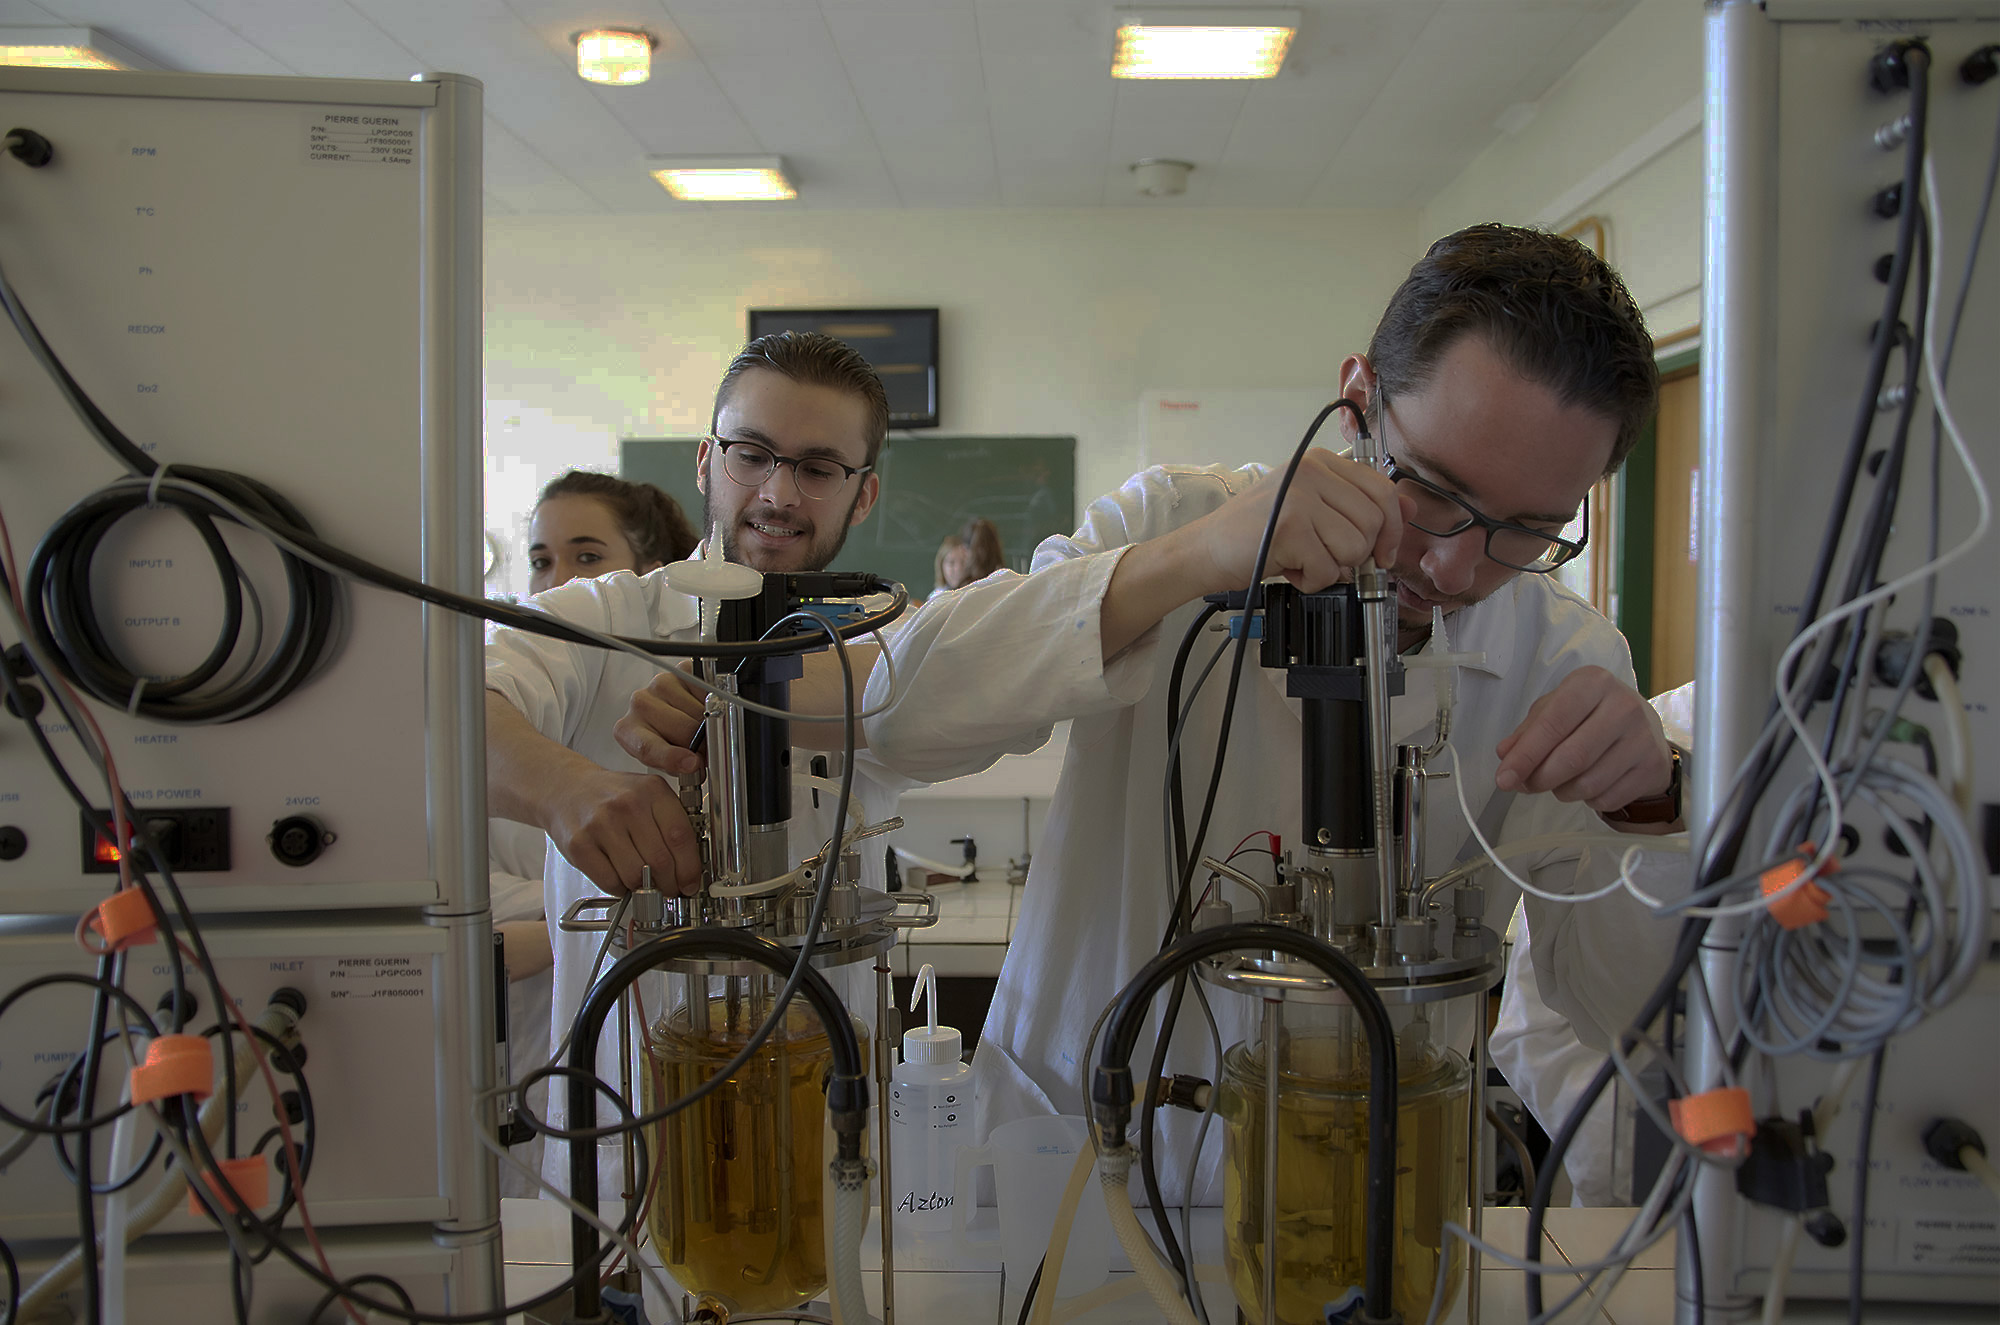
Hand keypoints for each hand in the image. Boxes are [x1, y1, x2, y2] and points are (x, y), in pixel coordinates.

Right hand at [545, 764, 702, 895]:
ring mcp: (601, 825)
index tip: (690, 882)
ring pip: (635, 876)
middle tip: (669, 889)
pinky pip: (610, 882)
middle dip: (669, 884)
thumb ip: (671, 822)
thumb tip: (692, 866)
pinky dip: (620, 889)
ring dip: (644, 889)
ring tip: (644, 884)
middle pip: (660, 861)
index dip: (689, 867)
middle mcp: (627, 805)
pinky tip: (621, 879)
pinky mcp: (579, 845)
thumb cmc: (612, 796)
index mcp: (652, 790)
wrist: (567, 789)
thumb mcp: (648, 794)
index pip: (681, 837)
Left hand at [614, 669, 707, 776]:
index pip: (647, 746)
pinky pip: (708, 691)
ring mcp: (661, 684)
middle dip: (700, 743)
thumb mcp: (666, 764)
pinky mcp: (682, 670)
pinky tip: (705, 710)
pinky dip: (713, 704)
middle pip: (682, 728)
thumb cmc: (665, 740)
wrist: (671, 717)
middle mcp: (640, 703)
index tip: (692, 763)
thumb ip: (676, 765)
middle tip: (707, 751)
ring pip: (698, 711)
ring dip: (707, 724)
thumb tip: (697, 763)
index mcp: (627, 730)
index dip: (672, 757)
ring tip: (704, 730)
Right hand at [1177, 449, 1402, 595]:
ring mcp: (1299, 497)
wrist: (1206, 549)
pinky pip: (1328, 569)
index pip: (1383, 490)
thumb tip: (1409, 505)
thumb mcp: (1313, 509)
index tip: (1381, 552)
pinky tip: (1290, 569)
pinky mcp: (1289, 528)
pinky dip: (1312, 581)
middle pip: (1374, 522)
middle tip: (1329, 558)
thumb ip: (1359, 504)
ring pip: (1355, 548)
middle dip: (1359, 553)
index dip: (1391, 529)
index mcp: (1320, 461)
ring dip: (1332, 568)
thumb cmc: (1258, 532)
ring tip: (1304, 559)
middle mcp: (1311, 471)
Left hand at [1494, 667, 1676, 824]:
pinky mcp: (1652, 767)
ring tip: (1558, 782)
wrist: (1644, 731)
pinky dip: (1586, 800)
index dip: (1525, 755)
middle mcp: (1622, 706)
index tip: (1504, 778)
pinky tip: (1587, 785)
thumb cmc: (1591, 716)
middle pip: (1571, 758)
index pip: (1553, 723)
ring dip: (1562, 791)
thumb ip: (1528, 731)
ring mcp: (1642, 738)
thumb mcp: (1557, 709)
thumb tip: (1505, 755)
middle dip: (1539, 779)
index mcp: (1592, 683)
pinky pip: (1606, 798)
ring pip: (1587, 783)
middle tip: (1525, 786)